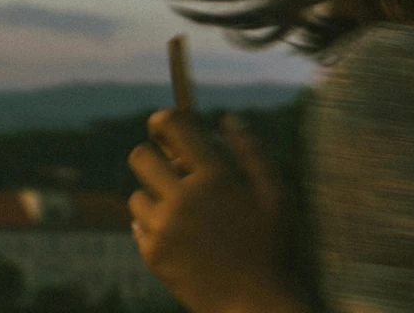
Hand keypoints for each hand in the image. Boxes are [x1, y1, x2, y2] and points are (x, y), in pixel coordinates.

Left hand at [128, 110, 292, 312]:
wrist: (255, 302)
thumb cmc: (273, 246)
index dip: (165, 119)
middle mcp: (183, 198)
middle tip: (169, 166)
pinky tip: (180, 233)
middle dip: (151, 156)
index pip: (174, 128)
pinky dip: (153, 224)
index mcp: (215, 177)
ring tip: (183, 209)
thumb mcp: (276, 195)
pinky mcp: (153, 254)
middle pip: (140, 157)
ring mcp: (164, 228)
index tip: (164, 122)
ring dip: (154, 195)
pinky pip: (138, 226)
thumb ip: (252, 153)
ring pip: (136, 194)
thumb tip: (229, 119)